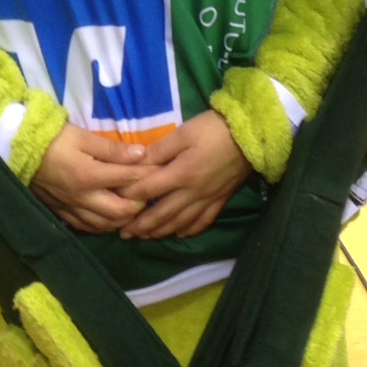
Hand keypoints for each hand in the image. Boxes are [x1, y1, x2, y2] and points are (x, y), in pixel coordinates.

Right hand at [31, 126, 146, 234]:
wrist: (20, 150)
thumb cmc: (54, 139)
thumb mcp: (83, 137)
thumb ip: (112, 149)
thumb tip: (142, 154)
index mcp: (88, 175)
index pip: (127, 179)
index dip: (148, 175)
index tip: (162, 170)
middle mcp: (82, 198)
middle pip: (120, 211)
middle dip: (139, 204)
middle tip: (148, 192)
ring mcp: (72, 208)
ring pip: (106, 224)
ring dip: (123, 218)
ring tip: (133, 205)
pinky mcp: (63, 213)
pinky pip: (89, 227)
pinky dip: (105, 224)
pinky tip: (111, 217)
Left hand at [119, 110, 250, 240]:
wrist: (253, 135)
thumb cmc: (214, 129)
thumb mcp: (184, 133)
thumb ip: (159, 150)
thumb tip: (136, 163)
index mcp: (181, 174)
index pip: (148, 190)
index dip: (129, 196)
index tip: (113, 200)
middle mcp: (192, 193)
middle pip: (162, 214)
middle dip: (141, 225)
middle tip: (123, 233)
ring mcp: (208, 199)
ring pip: (180, 222)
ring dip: (160, 232)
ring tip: (145, 236)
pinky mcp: (221, 200)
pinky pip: (202, 222)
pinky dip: (188, 230)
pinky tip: (179, 233)